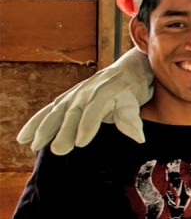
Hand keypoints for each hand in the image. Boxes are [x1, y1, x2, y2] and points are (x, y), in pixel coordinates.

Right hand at [17, 49, 153, 154]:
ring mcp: (75, 94)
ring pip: (57, 111)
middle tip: (58, 150)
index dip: (87, 126)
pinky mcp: (67, 97)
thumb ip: (131, 119)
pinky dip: (36, 122)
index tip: (80, 143)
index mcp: (105, 93)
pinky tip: (24, 137)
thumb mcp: (136, 102)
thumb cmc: (133, 90)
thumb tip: (138, 137)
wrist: (128, 69)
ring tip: (35, 145)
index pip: (94, 112)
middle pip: (73, 113)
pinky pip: (49, 110)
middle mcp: (87, 92)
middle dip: (64, 131)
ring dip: (45, 128)